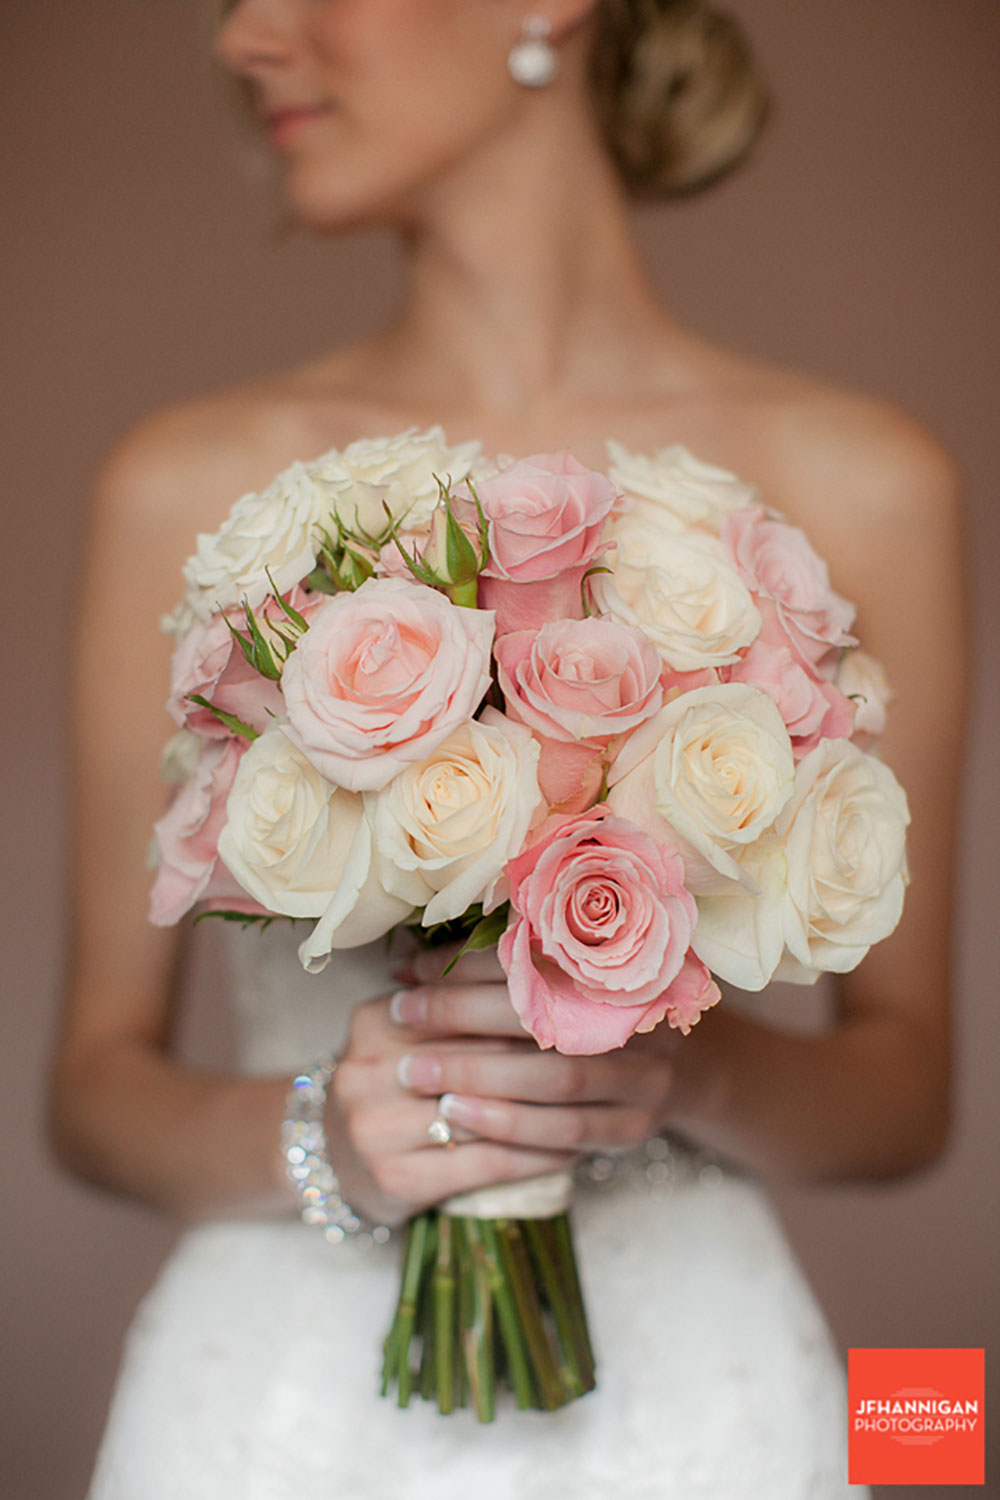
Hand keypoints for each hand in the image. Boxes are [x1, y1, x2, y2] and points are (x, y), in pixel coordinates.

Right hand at [321, 948, 577, 1229]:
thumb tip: (532, 961)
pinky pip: (487, 1163)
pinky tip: (571, 1149)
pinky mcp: (396, 1179)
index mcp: (373, 1021)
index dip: (525, 1009)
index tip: (581, 1005)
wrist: (329, 1157)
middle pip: (479, 1059)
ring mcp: (376, 1129)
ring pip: (487, 1113)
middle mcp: (367, 1072)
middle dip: (544, 1056)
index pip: (464, 1009)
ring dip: (550, 1110)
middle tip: (604, 1051)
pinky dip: (536, 1156)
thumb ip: (453, 1002)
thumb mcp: (404, 1031)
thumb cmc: (388, 1084)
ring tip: (598, 1099)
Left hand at [384, 944, 677, 1165]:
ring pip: (556, 1079)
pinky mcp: (633, 1128)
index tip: (409, 970)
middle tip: (402, 1016)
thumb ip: (497, 966)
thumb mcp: (559, 978)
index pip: (535, 956)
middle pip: (546, 1015)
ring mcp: (643, 1078)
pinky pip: (567, 1135)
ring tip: (418, 1074)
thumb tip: (407, 961)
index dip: (467, 963)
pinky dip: (508, 1127)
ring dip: (480, 1078)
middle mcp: (640, 1017)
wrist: (676, 1070)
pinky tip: (460, 1118)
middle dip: (464, 1016)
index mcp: (620, 965)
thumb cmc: (591, 1012)